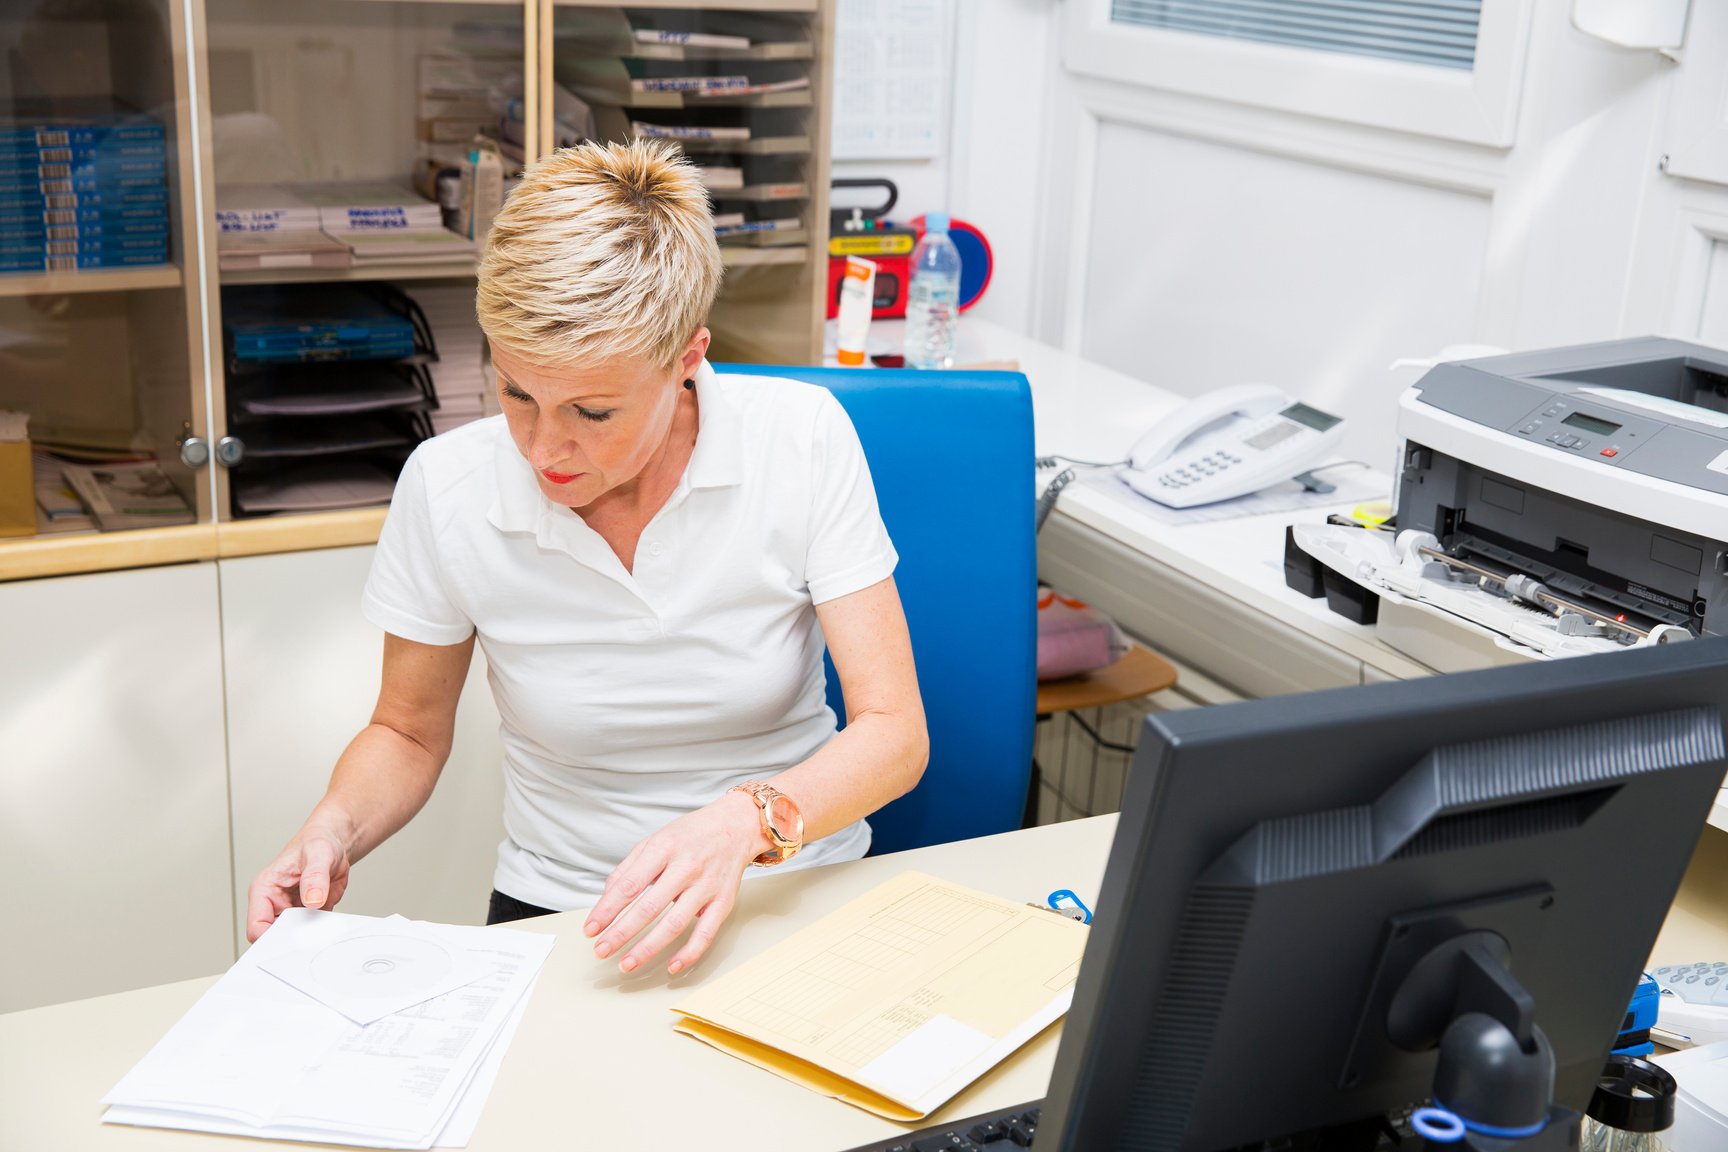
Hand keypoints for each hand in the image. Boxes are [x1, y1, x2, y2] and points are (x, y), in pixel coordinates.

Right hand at [245, 823, 352, 942]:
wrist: (333, 844)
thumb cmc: (316, 843)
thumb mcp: (318, 854)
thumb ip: (314, 877)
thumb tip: (312, 900)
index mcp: (264, 890)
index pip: (257, 926)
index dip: (270, 938)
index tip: (290, 939)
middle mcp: (274, 904)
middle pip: (274, 938)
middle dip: (290, 942)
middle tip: (308, 939)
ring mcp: (291, 911)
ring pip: (293, 938)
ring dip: (307, 938)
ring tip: (322, 929)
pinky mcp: (308, 915)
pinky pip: (312, 933)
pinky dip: (320, 933)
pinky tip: (330, 926)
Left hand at [585, 791, 769, 975]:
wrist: (736, 825)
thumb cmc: (690, 834)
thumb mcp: (654, 841)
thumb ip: (628, 869)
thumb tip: (606, 900)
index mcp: (664, 849)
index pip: (629, 885)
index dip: (607, 910)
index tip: (591, 929)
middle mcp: (686, 868)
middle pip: (648, 907)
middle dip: (621, 933)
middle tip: (601, 951)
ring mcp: (706, 886)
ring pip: (674, 924)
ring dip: (648, 948)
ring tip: (626, 964)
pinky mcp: (723, 902)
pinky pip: (706, 933)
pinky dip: (689, 953)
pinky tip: (672, 967)